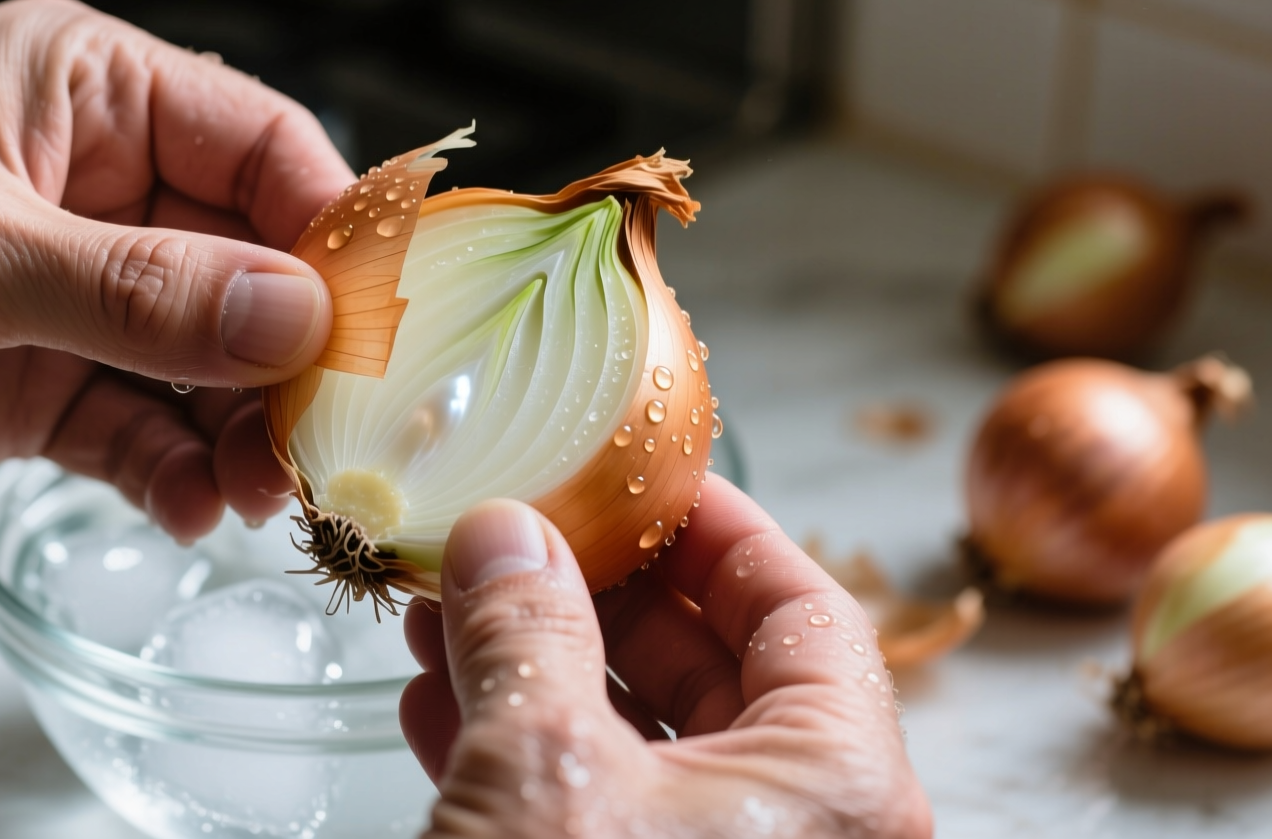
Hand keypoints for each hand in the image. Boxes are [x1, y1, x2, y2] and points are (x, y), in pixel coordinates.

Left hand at [0, 0, 353, 538]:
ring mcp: (69, 293)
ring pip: (204, 362)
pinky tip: (192, 505)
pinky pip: (138, 428)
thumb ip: (140, 292)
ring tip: (261, 486)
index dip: (330, 232)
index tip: (378, 320)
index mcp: (89, 96)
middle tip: (324, 430)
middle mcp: (95, 190)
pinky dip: (174, 470)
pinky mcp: (35, 382)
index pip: (262, 150)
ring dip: (242, 427)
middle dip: (292, 353)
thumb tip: (290, 319)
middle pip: (251, 268)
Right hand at [399, 477, 933, 837]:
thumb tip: (502, 533)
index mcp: (835, 789)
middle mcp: (798, 835)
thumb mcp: (543, 774)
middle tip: (519, 526)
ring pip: (638, 739)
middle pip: (714, 666)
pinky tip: (436, 700)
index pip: (803, 607)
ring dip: (538, 661)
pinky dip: (517, 745)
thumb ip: (524, 633)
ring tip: (448, 600)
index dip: (715, 524)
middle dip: (597, 590)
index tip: (637, 469)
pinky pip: (593, 808)